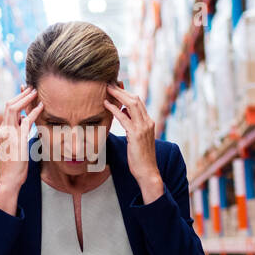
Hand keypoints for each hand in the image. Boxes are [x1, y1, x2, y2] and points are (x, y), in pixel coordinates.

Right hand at [0, 85, 43, 213]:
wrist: (8, 180)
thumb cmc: (12, 167)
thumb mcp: (14, 148)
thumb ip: (17, 135)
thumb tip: (23, 126)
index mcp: (2, 132)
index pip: (7, 110)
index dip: (16, 99)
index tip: (25, 92)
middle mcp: (4, 130)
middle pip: (9, 105)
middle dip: (21, 95)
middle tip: (31, 87)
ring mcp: (9, 134)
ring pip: (14, 109)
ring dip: (26, 99)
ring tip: (36, 92)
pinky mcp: (18, 140)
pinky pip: (26, 122)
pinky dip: (34, 112)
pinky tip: (42, 107)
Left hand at [104, 84, 162, 203]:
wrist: (147, 171)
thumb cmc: (140, 157)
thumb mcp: (137, 138)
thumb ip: (132, 124)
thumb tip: (123, 112)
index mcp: (149, 122)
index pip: (138, 102)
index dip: (126, 93)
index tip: (116, 87)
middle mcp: (148, 122)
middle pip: (135, 99)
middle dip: (122, 90)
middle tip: (109, 84)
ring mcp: (143, 127)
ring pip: (131, 104)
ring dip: (118, 95)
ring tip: (106, 89)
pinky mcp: (136, 134)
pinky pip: (124, 118)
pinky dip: (115, 109)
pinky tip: (106, 104)